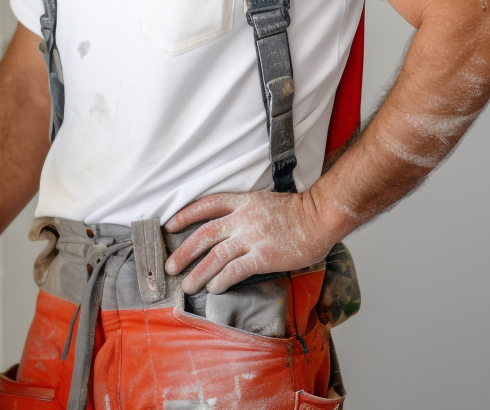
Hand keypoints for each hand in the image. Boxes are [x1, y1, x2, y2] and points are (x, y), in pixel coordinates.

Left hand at [164, 190, 331, 293]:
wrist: (319, 217)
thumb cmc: (297, 211)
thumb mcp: (264, 201)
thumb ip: (245, 211)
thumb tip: (229, 228)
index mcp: (242, 201)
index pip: (207, 205)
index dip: (186, 215)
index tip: (170, 224)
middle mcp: (243, 218)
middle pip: (204, 234)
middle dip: (184, 252)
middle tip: (170, 266)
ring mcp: (252, 237)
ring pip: (216, 256)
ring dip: (198, 272)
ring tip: (187, 285)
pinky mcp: (263, 256)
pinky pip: (235, 270)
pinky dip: (221, 280)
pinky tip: (213, 289)